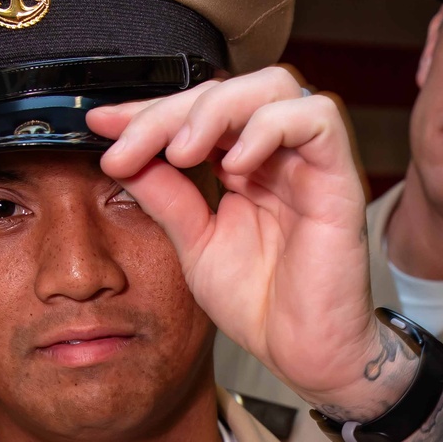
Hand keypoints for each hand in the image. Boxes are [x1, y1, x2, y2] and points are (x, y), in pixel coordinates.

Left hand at [88, 68, 416, 417]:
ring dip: (218, 110)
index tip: (101, 124)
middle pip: (230, 89)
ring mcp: (311, 163)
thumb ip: (166, 196)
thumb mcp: (194, 243)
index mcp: (245, 165)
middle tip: (131, 144)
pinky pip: (317, 118)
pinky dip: (269, 128)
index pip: (198, 112)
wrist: (302, 354)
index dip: (149, 111)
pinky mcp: (341, 178)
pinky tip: (234, 166)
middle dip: (172, 110)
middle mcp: (280, 155)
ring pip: (275, 86)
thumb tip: (122, 156)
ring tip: (182, 152)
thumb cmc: (261, 304)